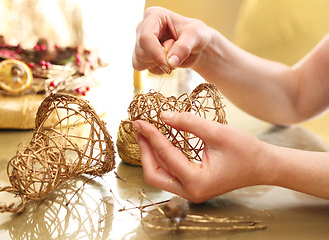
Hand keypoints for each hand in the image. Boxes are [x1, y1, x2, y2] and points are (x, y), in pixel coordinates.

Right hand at [132, 7, 213, 74]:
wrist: (196, 46)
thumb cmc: (196, 35)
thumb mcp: (195, 36)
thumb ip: (183, 48)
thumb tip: (170, 63)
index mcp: (154, 16)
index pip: (146, 37)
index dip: (156, 54)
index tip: (169, 66)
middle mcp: (143, 27)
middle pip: (141, 52)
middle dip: (159, 59)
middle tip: (176, 53)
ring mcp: (141, 42)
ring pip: (138, 61)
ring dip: (157, 65)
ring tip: (171, 55)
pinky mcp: (141, 54)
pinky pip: (142, 68)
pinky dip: (156, 69)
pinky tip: (166, 62)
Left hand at [133, 111, 267, 202]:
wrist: (263, 166)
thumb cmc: (246, 150)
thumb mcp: (217, 132)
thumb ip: (188, 123)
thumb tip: (163, 115)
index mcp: (196, 181)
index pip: (166, 156)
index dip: (151, 136)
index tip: (140, 121)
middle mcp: (190, 192)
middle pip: (154, 175)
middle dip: (145, 151)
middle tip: (140, 129)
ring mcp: (190, 191)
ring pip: (159, 176)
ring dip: (150, 155)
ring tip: (146, 133)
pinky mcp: (192, 185)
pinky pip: (169, 173)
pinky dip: (161, 158)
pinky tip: (158, 142)